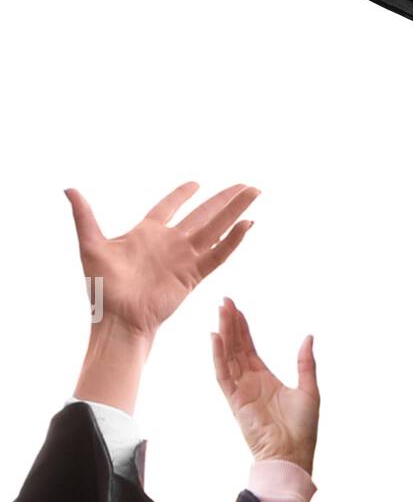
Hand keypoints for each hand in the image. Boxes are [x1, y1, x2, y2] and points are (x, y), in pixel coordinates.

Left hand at [70, 181, 258, 413]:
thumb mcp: (91, 245)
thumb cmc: (102, 288)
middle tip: (245, 184)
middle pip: (203, 214)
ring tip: (254, 193)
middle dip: (224, 198)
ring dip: (235, 210)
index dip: (182, 194)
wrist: (117, 319)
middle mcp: (170, 243)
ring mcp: (184, 258)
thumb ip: (84, 216)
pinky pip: (218, 254)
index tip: (196, 183)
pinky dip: (233, 240)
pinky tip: (248, 224)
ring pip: (216, 227)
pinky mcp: (193, 274)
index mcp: (147, 233)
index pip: (169, 207)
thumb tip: (69, 189)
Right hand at [211, 298, 318, 473]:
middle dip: (230, 324)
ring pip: (228, 356)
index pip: (248, 348)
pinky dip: (219, 356)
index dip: (242, 328)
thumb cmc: (302, 429)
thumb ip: (305, 363)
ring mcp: (241, 391)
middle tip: (224, 301)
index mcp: (264, 378)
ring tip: (220, 311)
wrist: (293, 455)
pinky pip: (224, 375)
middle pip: (236, 347)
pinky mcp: (236, 401)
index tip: (236, 308)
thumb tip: (308, 337)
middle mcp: (249, 382)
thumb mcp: (309, 389)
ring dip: (224, 334)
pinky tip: (216, 338)